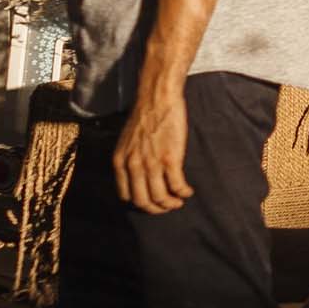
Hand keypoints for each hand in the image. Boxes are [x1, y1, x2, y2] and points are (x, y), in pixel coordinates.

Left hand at [114, 76, 191, 214]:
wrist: (157, 98)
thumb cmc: (144, 116)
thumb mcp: (126, 142)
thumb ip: (128, 160)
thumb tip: (136, 177)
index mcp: (120, 162)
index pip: (127, 196)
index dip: (141, 203)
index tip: (152, 202)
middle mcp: (133, 166)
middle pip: (143, 201)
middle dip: (157, 209)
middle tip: (167, 207)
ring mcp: (152, 163)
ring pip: (161, 197)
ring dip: (172, 204)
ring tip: (179, 201)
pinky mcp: (170, 159)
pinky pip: (177, 185)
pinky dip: (184, 192)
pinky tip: (188, 191)